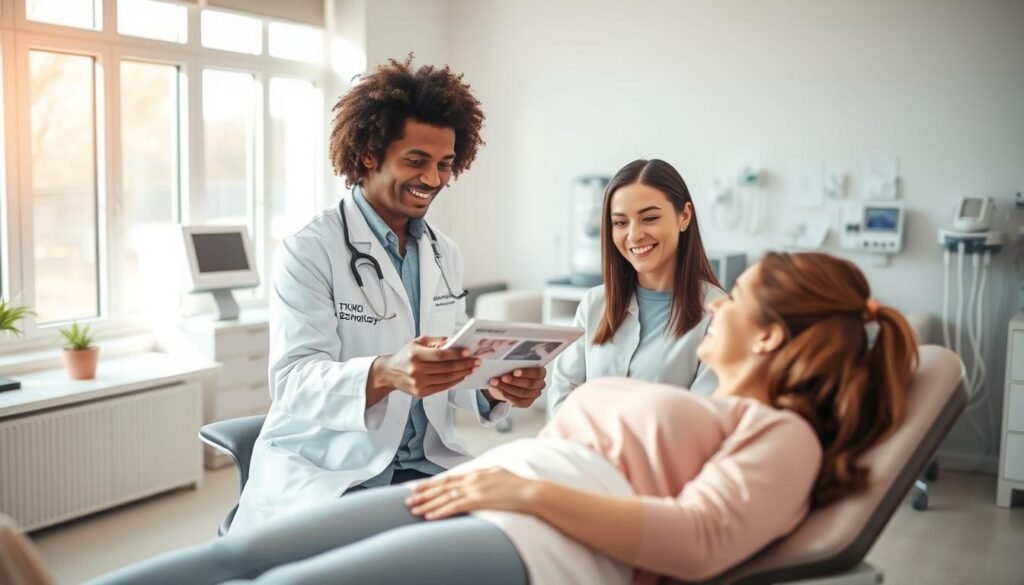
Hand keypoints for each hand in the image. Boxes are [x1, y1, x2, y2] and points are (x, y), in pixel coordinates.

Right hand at [373, 336, 479, 398]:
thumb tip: (454, 341)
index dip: (456, 354)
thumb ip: (436, 341)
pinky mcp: (421, 392)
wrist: (390, 373)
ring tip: (472, 368)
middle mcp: (416, 370)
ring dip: (462, 373)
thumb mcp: (417, 342)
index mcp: (415, 355)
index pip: (440, 355)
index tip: (468, 352)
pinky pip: (442, 387)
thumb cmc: (405, 356)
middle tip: (476, 361)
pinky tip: (461, 376)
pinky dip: (454, 382)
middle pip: (446, 368)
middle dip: (464, 364)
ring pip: (446, 379)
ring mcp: (419, 383)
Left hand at [406, 468, 540, 519]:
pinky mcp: (478, 500)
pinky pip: (454, 507)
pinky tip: (430, 516)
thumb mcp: (499, 473)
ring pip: (444, 497)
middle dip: (423, 493)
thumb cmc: (518, 485)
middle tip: (408, 499)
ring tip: (413, 509)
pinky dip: (440, 511)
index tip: (418, 487)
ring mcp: (474, 489)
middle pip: (442, 486)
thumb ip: (485, 474)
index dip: (431, 483)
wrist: (530, 492)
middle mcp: (472, 479)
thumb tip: (478, 475)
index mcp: (476, 472)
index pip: (448, 478)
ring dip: (427, 503)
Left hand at [485, 367, 545, 407]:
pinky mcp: (527, 402)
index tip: (515, 372)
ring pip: (522, 393)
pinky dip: (506, 395)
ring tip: (496, 382)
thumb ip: (513, 361)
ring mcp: (534, 394)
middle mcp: (539, 383)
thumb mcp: (512, 364)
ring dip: (507, 388)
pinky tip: (498, 389)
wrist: (505, 382)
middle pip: (530, 384)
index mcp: (540, 371)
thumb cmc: (511, 370)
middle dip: (515, 381)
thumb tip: (505, 360)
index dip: (526, 373)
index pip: (538, 372)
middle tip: (503, 377)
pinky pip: (517, 401)